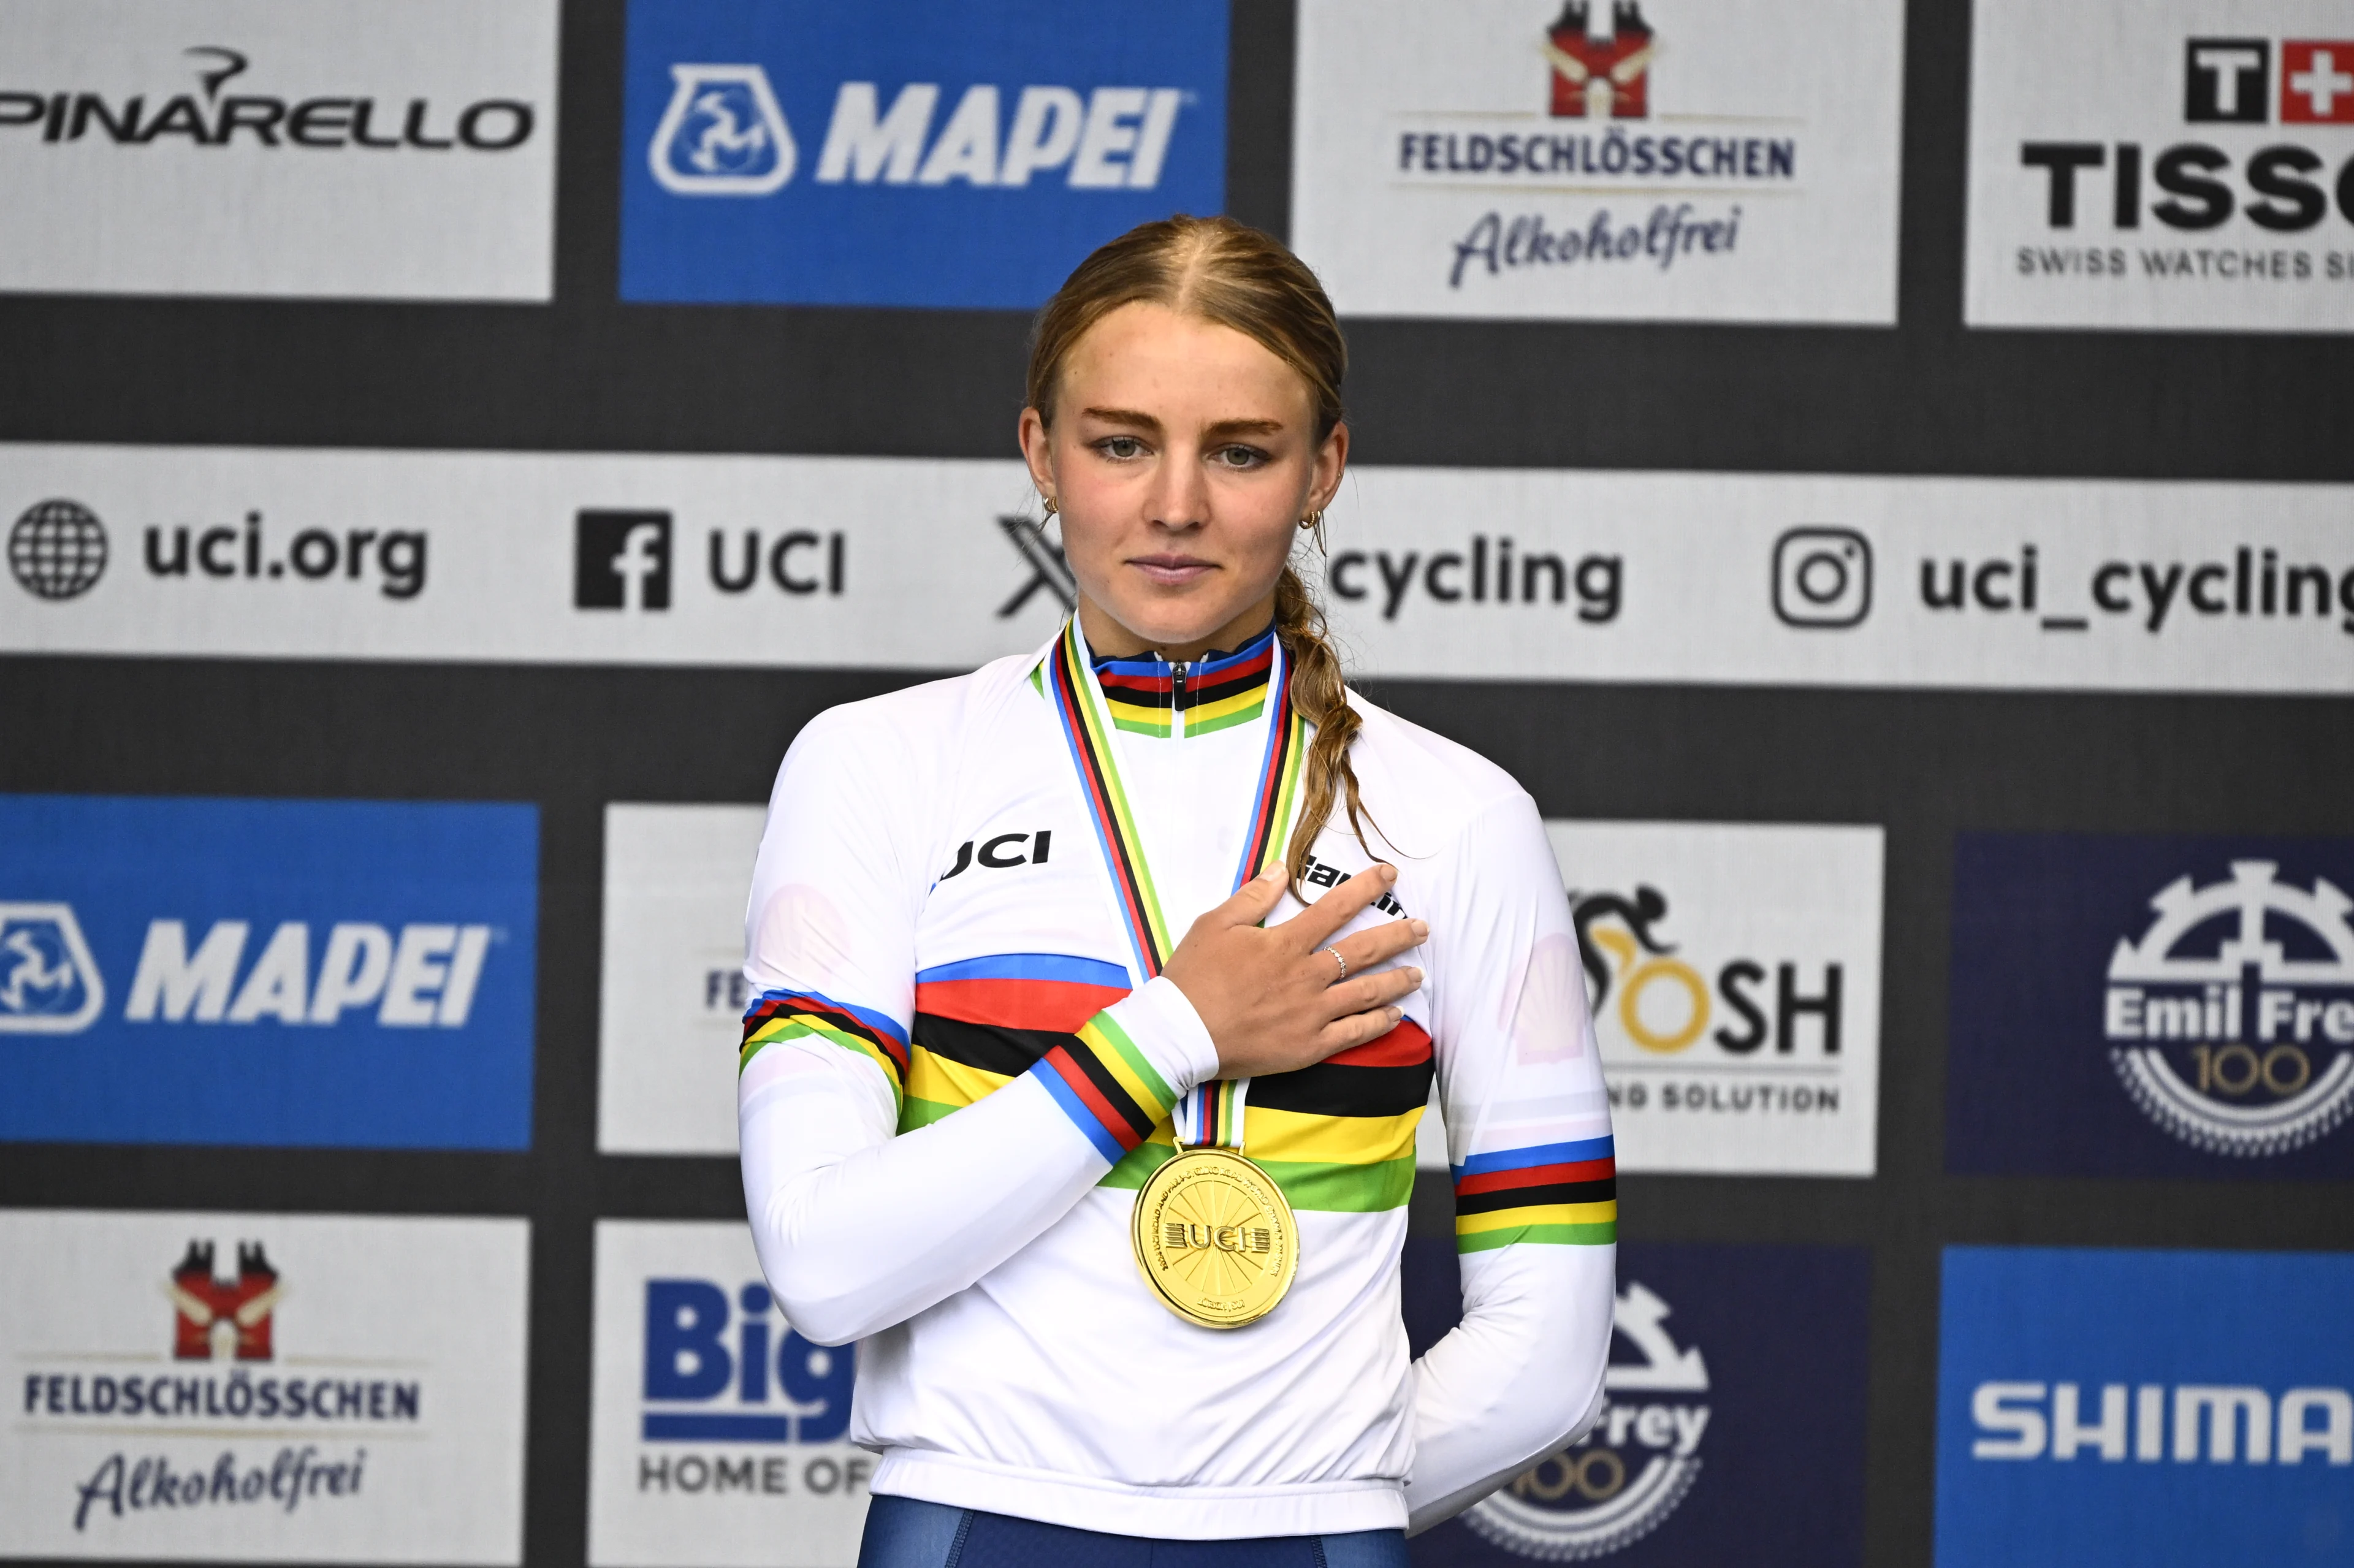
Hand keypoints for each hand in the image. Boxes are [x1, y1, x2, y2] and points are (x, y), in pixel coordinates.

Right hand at [1160, 863, 1428, 1078]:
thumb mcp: (1215, 925)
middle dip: (1398, 936)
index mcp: (1285, 943)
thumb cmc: (1194, 977)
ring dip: (1397, 980)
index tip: (1389, 877)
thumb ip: (1252, 898)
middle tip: (1423, 928)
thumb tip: (1280, 870)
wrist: (1180, 1033)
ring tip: (1418, 973)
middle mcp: (1306, 976)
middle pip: (1363, 951)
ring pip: (1367, 992)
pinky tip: (1395, 1015)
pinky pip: (1354, 1033)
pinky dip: (1379, 1022)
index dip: (1366, 889)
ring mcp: (1311, 1013)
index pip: (1336, 909)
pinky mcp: (1309, 1045)